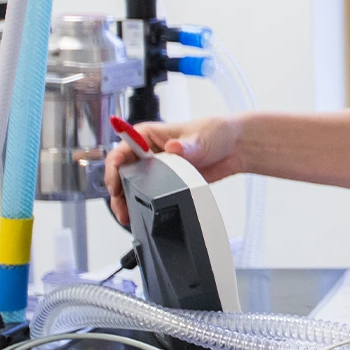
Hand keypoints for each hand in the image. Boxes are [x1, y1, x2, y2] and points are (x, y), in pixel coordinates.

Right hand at [104, 116, 246, 225]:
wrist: (235, 148)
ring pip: (132, 184)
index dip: (114, 168)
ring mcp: (155, 167)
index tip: (116, 184)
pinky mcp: (166, 181)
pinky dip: (143, 203)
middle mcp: (147, 151)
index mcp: (147, 135)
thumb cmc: (215, 133)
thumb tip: (172, 148)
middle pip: (122, 171)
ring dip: (127, 200)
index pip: (121, 150)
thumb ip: (185, 146)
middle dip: (118, 190)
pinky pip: (148, 193)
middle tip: (121, 208)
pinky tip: (142, 214)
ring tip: (127, 216)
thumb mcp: (200, 138)